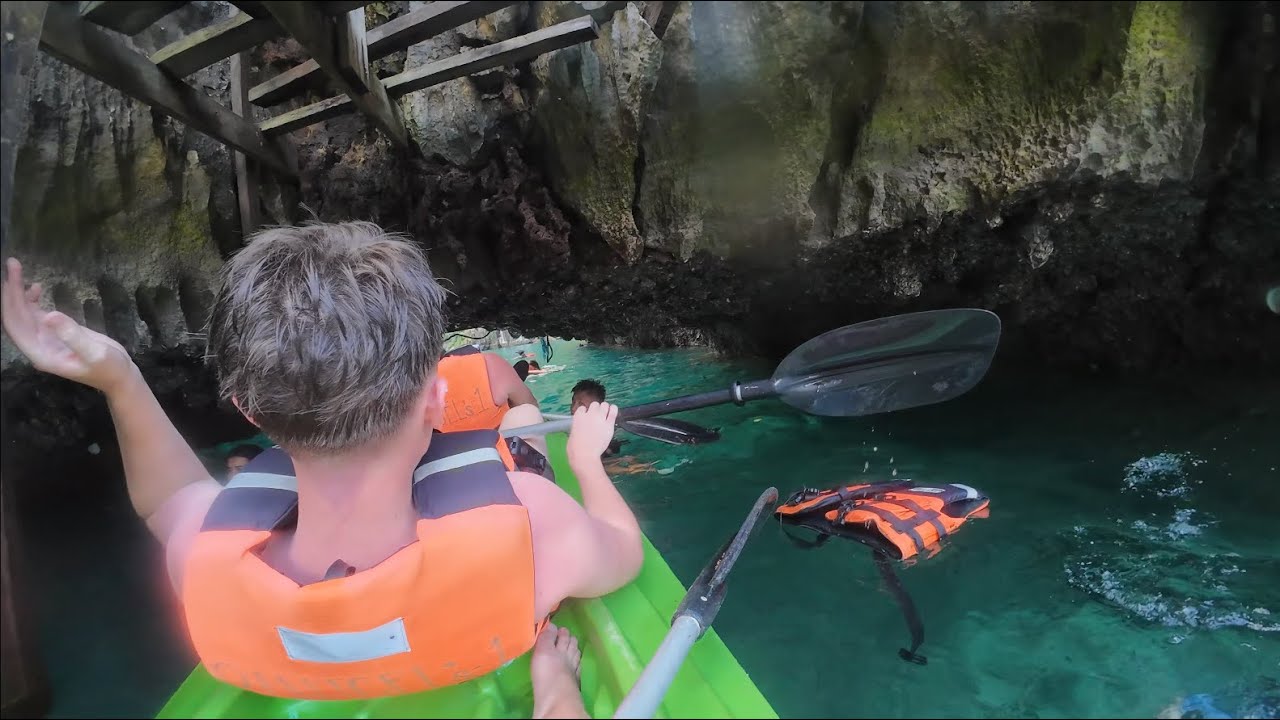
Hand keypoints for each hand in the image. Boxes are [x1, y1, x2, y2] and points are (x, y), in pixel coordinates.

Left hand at [2, 258, 135, 393]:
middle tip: (12, 264)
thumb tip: (49, 315)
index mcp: (41, 354)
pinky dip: (30, 300)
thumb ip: (72, 335)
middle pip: (15, 317)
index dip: (10, 302)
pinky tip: (34, 287)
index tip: (11, 279)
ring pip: (23, 314)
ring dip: (17, 293)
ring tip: (17, 268)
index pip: (15, 326)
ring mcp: (44, 339)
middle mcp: (37, 346)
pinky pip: (35, 315)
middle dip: (11, 292)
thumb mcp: (95, 353)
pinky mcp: (54, 333)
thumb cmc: (109, 368)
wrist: (120, 377)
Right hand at [566, 401, 618, 463]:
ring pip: (605, 405)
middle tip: (597, 416)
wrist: (584, 455)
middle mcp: (590, 414)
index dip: (585, 412)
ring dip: (605, 408)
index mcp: (578, 416)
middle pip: (595, 404)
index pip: (583, 408)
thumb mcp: (572, 434)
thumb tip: (581, 428)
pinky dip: (613, 409)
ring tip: (605, 414)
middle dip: (596, 409)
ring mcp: (600, 418)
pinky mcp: (609, 424)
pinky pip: (613, 412)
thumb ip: (578, 427)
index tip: (586, 417)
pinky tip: (613, 410)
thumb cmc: (574, 448)